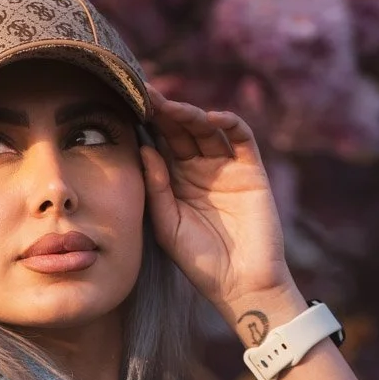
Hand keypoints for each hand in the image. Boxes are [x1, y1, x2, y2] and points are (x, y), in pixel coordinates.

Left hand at [139, 87, 305, 331]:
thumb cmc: (200, 262)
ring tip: (171, 106)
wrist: (240, 284)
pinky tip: (210, 118)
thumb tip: (144, 149)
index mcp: (175, 181)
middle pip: (181, 130)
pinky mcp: (251, 171)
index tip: (126, 106)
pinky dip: (228, 123)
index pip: (160, 143)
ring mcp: (226, 168)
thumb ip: (156, 188)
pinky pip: (241, 138)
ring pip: (207, 129)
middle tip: (145, 94)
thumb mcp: (168, 226)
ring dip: (190, 114)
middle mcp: (199, 169)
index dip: (146, 125)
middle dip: (164, 111)